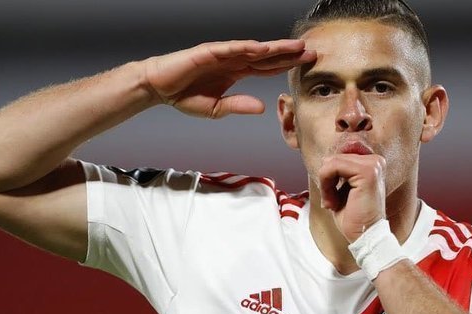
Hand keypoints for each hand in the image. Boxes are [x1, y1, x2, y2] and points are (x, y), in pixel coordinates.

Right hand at [143, 39, 315, 118]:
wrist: (158, 87)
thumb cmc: (184, 95)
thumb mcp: (216, 108)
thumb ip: (239, 105)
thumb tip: (261, 108)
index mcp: (237, 72)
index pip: (267, 67)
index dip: (287, 65)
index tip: (306, 64)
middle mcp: (233, 60)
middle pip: (267, 56)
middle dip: (289, 53)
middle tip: (312, 52)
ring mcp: (223, 54)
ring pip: (255, 49)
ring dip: (276, 47)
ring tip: (296, 46)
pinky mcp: (209, 51)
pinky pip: (232, 49)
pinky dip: (247, 47)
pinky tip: (264, 48)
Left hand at [318, 154, 386, 242]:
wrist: (365, 236)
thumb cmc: (354, 217)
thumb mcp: (343, 188)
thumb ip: (338, 172)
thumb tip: (326, 158)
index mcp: (372, 163)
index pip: (339, 156)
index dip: (329, 175)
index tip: (331, 195)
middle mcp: (376, 161)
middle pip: (335, 157)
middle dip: (326, 180)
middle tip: (330, 201)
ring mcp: (373, 165)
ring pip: (332, 161)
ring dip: (325, 184)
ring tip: (331, 202)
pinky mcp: (367, 172)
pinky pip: (333, 166)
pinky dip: (326, 185)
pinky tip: (332, 202)